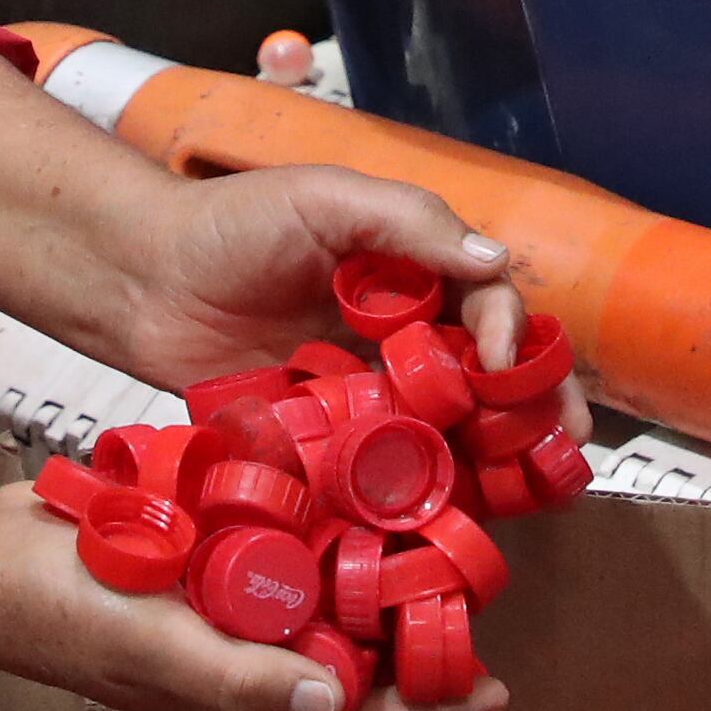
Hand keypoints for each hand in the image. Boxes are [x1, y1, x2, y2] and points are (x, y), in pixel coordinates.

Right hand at [0, 483, 507, 710]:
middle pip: (347, 704)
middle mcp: (235, 669)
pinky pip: (283, 589)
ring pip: (321, 647)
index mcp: (233, 701)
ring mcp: (217, 624)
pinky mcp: (201, 573)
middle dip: (422, 701)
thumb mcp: (156, 648)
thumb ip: (239, 680)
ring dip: (384, 640)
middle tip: (491, 681)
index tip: (491, 698)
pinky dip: (331, 577)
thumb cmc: (64, 609)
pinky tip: (363, 538)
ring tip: (445, 614)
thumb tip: (331, 707)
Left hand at [92, 161, 593, 454]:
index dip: (510, 332)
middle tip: (569, 445)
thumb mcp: (327, 200)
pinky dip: (424, 482)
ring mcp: (367, 385)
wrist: (142, 282)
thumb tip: (495, 260)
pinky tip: (456, 510)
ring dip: (494, 452)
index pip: (488, 299)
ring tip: (534, 489)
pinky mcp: (328, 434)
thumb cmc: (231, 225)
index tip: (502, 364)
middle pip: (485, 370)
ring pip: (448, 421)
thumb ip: (411, 222)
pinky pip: (385, 459)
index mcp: (412, 267)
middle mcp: (401, 329)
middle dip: (534, 404)